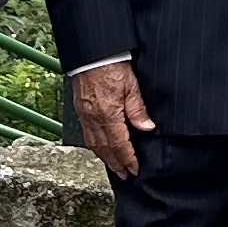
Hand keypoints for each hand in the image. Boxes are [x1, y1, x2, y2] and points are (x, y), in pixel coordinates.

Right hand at [71, 62, 156, 179]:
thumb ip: (138, 109)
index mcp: (108, 114)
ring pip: (93, 143)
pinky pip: (87, 133)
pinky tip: (100, 147)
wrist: (92, 52)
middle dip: (115, 163)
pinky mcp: (80, 109)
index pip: (119, 144)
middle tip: (124, 174)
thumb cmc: (112, 64)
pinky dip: (94, 145)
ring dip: (104, 157)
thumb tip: (146, 128)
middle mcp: (93, 117)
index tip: (134, 169)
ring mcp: (85, 114)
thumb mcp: (131, 86)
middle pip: (105, 148)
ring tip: (113, 165)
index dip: (128, 159)